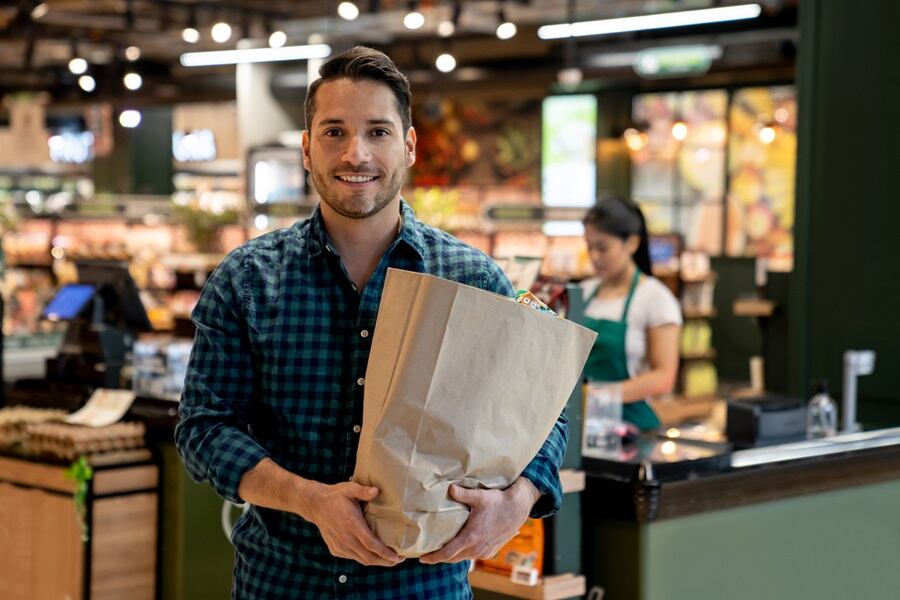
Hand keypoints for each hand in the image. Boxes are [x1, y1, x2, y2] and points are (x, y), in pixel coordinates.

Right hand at [301, 481, 403, 566]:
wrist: (315, 505)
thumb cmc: (335, 496)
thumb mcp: (349, 488)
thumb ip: (363, 490)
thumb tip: (376, 491)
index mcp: (351, 524)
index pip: (371, 544)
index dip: (385, 553)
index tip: (397, 557)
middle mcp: (345, 539)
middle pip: (369, 557)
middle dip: (385, 561)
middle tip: (398, 560)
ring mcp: (339, 546)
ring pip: (361, 560)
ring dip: (376, 561)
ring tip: (389, 559)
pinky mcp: (335, 550)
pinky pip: (353, 558)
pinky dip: (365, 558)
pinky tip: (373, 554)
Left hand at [419, 479, 539, 564]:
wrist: (518, 508)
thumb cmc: (498, 502)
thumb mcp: (479, 496)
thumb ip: (462, 494)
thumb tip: (449, 488)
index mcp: (471, 537)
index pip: (447, 553)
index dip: (433, 557)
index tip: (422, 558)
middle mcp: (477, 548)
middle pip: (452, 559)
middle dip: (439, 558)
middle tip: (427, 554)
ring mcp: (484, 551)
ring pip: (462, 558)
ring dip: (451, 556)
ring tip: (440, 551)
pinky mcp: (490, 551)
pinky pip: (471, 556)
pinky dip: (462, 554)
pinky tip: (458, 547)